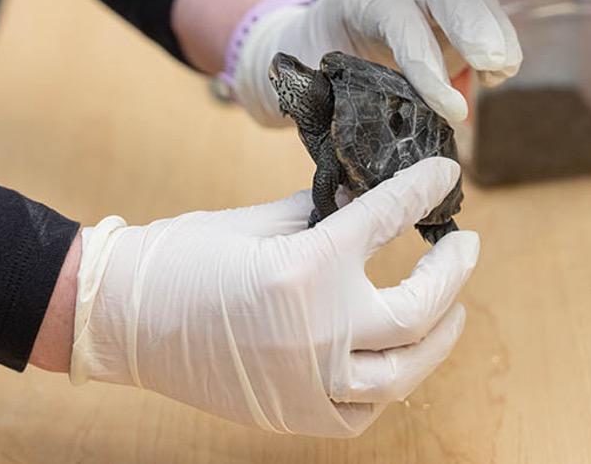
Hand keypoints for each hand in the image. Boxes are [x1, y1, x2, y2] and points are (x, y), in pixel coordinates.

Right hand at [70, 158, 479, 436]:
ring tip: (452, 310)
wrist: (124, 318)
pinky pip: (363, 410)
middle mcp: (316, 332)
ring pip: (405, 372)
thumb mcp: (258, 221)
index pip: (385, 219)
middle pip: (418, 309)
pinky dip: (388, 383)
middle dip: (453, 273)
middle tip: (466, 247)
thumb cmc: (183, 259)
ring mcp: (309, 382)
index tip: (445, 177)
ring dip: (439, 337)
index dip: (420, 191)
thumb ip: (322, 211)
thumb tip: (367, 199)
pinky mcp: (294, 413)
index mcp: (303, 269)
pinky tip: (395, 360)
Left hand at [234, 0, 521, 125]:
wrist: (315, 40)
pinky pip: (482, 17)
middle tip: (494, 63)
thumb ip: (328, 104)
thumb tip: (353, 166)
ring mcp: (427, 2)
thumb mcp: (308, 79)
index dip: (426, 63)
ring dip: (495, 33)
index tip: (450, 110)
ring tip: (503, 72)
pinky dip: (498, 43)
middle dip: (473, 23)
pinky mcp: (449, 19)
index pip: (399, 21)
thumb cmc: (312, 65)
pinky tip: (498, 75)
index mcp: (359, 1)